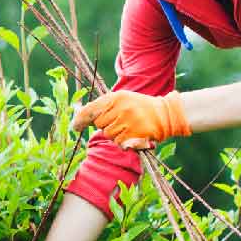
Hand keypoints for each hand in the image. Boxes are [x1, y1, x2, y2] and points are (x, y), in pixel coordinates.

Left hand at [71, 91, 189, 149]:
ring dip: (115, 134)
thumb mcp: (122, 100)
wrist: (166, 114)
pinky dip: (124, 142)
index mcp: (116, 97)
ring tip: (129, 127)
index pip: (91, 110)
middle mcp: (120, 109)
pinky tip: (133, 134)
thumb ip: (103, 106)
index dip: (80, 119)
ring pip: (108, 135)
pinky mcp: (133, 135)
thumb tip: (79, 116)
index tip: (75, 127)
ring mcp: (127, 123)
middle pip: (99, 124)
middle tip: (119, 121)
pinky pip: (119, 143)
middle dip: (105, 125)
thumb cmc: (140, 107)